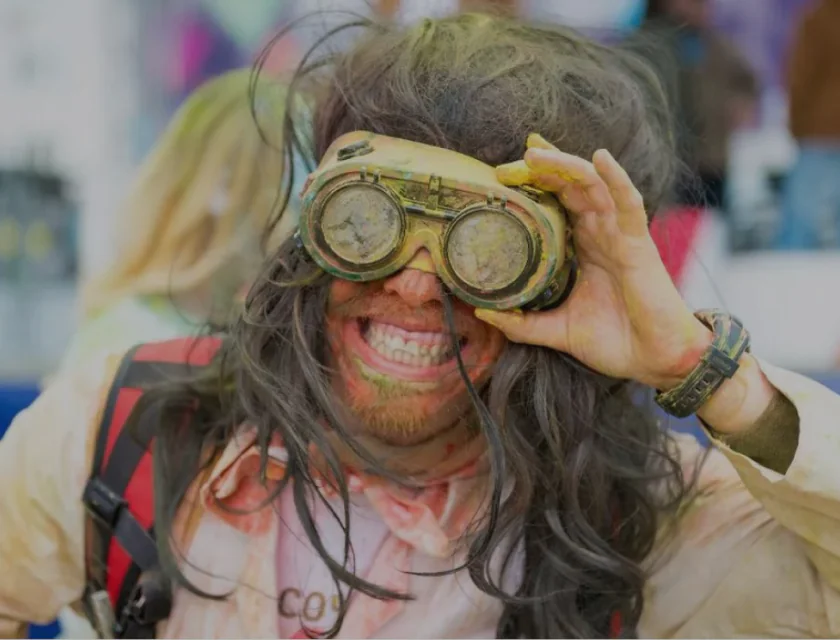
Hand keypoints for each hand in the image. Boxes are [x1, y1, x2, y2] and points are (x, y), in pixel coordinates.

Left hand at [475, 134, 711, 389]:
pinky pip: (628, 203)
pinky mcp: (638, 244)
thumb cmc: (614, 342)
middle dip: (538, 171)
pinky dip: (616, 178)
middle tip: (505, 168)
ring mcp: (620, 234)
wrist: (654, 361)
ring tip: (533, 153)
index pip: (556, 202)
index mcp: (583, 246)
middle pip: (568, 187)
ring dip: (564, 165)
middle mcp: (600, 233)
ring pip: (592, 185)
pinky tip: (600, 158)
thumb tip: (481, 312)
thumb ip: (521, 323)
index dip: (534, 183)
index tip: (501, 174)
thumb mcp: (557, 330)